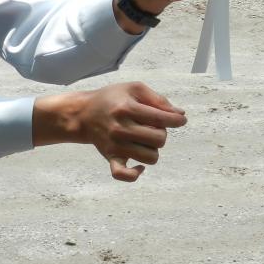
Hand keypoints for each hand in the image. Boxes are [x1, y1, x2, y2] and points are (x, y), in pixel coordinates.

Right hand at [33, 82, 186, 181]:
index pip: (161, 118)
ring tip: (144, 141)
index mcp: (127, 108)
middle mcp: (121, 128)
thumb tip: (180, 115)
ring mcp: (115, 145)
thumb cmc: (113, 98)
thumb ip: (158, 100)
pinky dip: (135, 173)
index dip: (176, 120)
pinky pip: (123, 174)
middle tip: (152, 127)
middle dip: (161, 133)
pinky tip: (139, 165)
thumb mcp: (135, 89)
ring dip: (152, 149)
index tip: (180, 120)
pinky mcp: (110, 158)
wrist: (84, 113)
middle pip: (159, 139)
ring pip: (150, 157)